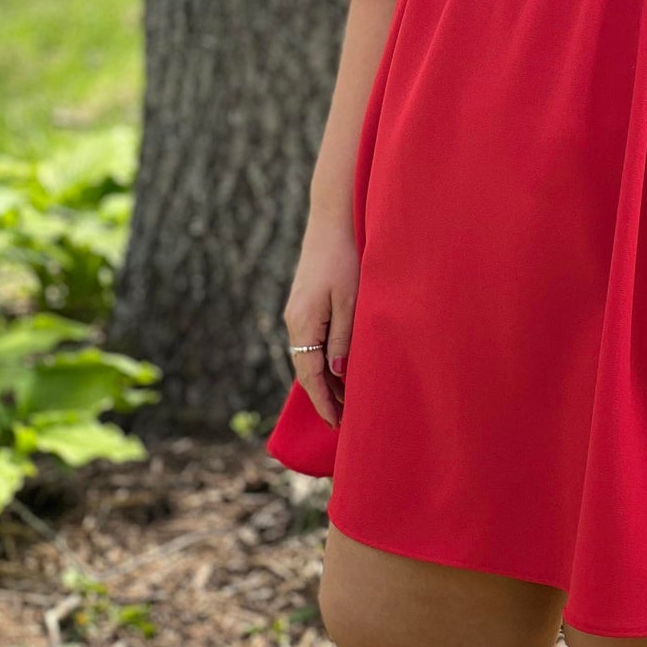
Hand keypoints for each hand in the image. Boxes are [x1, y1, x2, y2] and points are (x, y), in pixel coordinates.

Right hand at [281, 213, 360, 426]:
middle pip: (306, 370)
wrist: (332, 221)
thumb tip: (335, 374)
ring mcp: (297, 313)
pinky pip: (311, 342)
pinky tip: (337, 368)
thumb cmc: (346, 259)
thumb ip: (344, 339)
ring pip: (308, 356)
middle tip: (343, 421)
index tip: (337, 424)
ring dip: (324, 379)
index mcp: (303, 324)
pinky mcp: (304, 304)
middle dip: (323, 396)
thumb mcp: (351, 302)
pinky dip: (323, 359)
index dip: (324, 402)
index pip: (310, 376)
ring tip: (344, 401)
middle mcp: (294, 322)